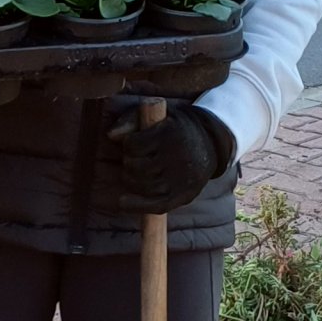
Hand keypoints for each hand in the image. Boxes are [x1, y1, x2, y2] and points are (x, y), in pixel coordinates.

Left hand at [106, 102, 234, 212]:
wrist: (209, 142)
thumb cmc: (174, 128)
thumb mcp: (156, 114)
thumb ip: (131, 119)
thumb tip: (111, 135)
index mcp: (171, 133)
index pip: (133, 145)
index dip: (128, 144)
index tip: (134, 143)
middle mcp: (178, 156)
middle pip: (136, 167)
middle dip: (129, 163)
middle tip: (136, 159)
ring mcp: (182, 179)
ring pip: (143, 186)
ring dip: (131, 181)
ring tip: (137, 172)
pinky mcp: (185, 195)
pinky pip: (156, 206)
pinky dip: (136, 206)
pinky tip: (123, 202)